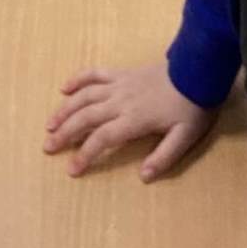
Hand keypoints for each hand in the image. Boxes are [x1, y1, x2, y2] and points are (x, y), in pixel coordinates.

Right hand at [44, 64, 216, 179]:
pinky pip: (95, 73)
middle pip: (86, 117)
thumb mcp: (185, 137)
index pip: (102, 138)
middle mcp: (121, 101)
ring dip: (65, 110)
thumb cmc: (192, 106)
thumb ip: (164, 157)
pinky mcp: (122, 73)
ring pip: (84, 96)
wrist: (198, 70)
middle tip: (48, 147)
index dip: (85, 154)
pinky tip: (64, 88)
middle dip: (65, 133)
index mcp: (134, 119)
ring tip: (50, 124)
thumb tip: (143, 177)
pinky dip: (78, 79)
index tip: (72, 169)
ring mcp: (119, 84)